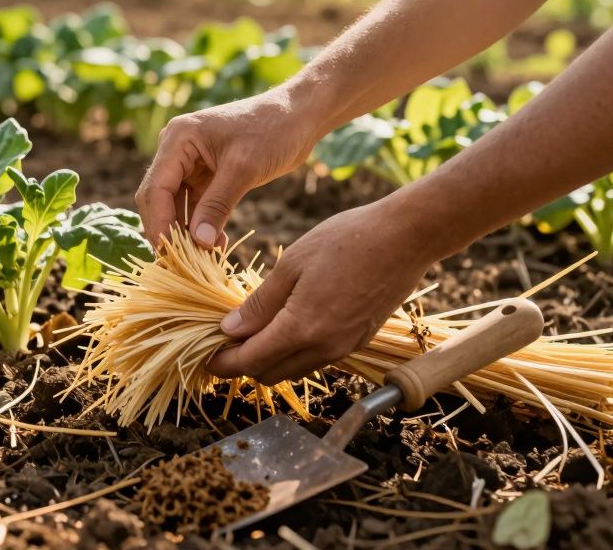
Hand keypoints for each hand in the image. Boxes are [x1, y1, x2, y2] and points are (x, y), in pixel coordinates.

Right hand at [135, 89, 320, 248]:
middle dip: (168, 230)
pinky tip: (215, 244)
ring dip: (185, 231)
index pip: (155, 188)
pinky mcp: (206, 174)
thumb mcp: (243, 169)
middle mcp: (176, 149)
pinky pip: (195, 205)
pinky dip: (201, 225)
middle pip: (158, 198)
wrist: (299, 116)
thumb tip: (197, 244)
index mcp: (177, 139)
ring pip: (175, 205)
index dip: (159, 223)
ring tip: (201, 258)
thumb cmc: (273, 130)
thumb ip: (217, 206)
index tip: (170, 254)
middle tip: (180, 263)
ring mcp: (189, 162)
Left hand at [206, 199, 437, 384]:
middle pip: (270, 374)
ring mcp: (345, 349)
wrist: (406, 238)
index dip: (224, 364)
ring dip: (269, 359)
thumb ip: (260, 304)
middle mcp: (325, 348)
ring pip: (294, 370)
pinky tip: (286, 326)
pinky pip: (316, 359)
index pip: (251, 362)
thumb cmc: (346, 241)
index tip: (206, 356)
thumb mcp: (292, 265)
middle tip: (225, 341)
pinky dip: (294, 352)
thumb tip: (230, 330)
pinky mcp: (358, 342)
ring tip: (252, 331)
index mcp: (302, 329)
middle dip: (243, 364)